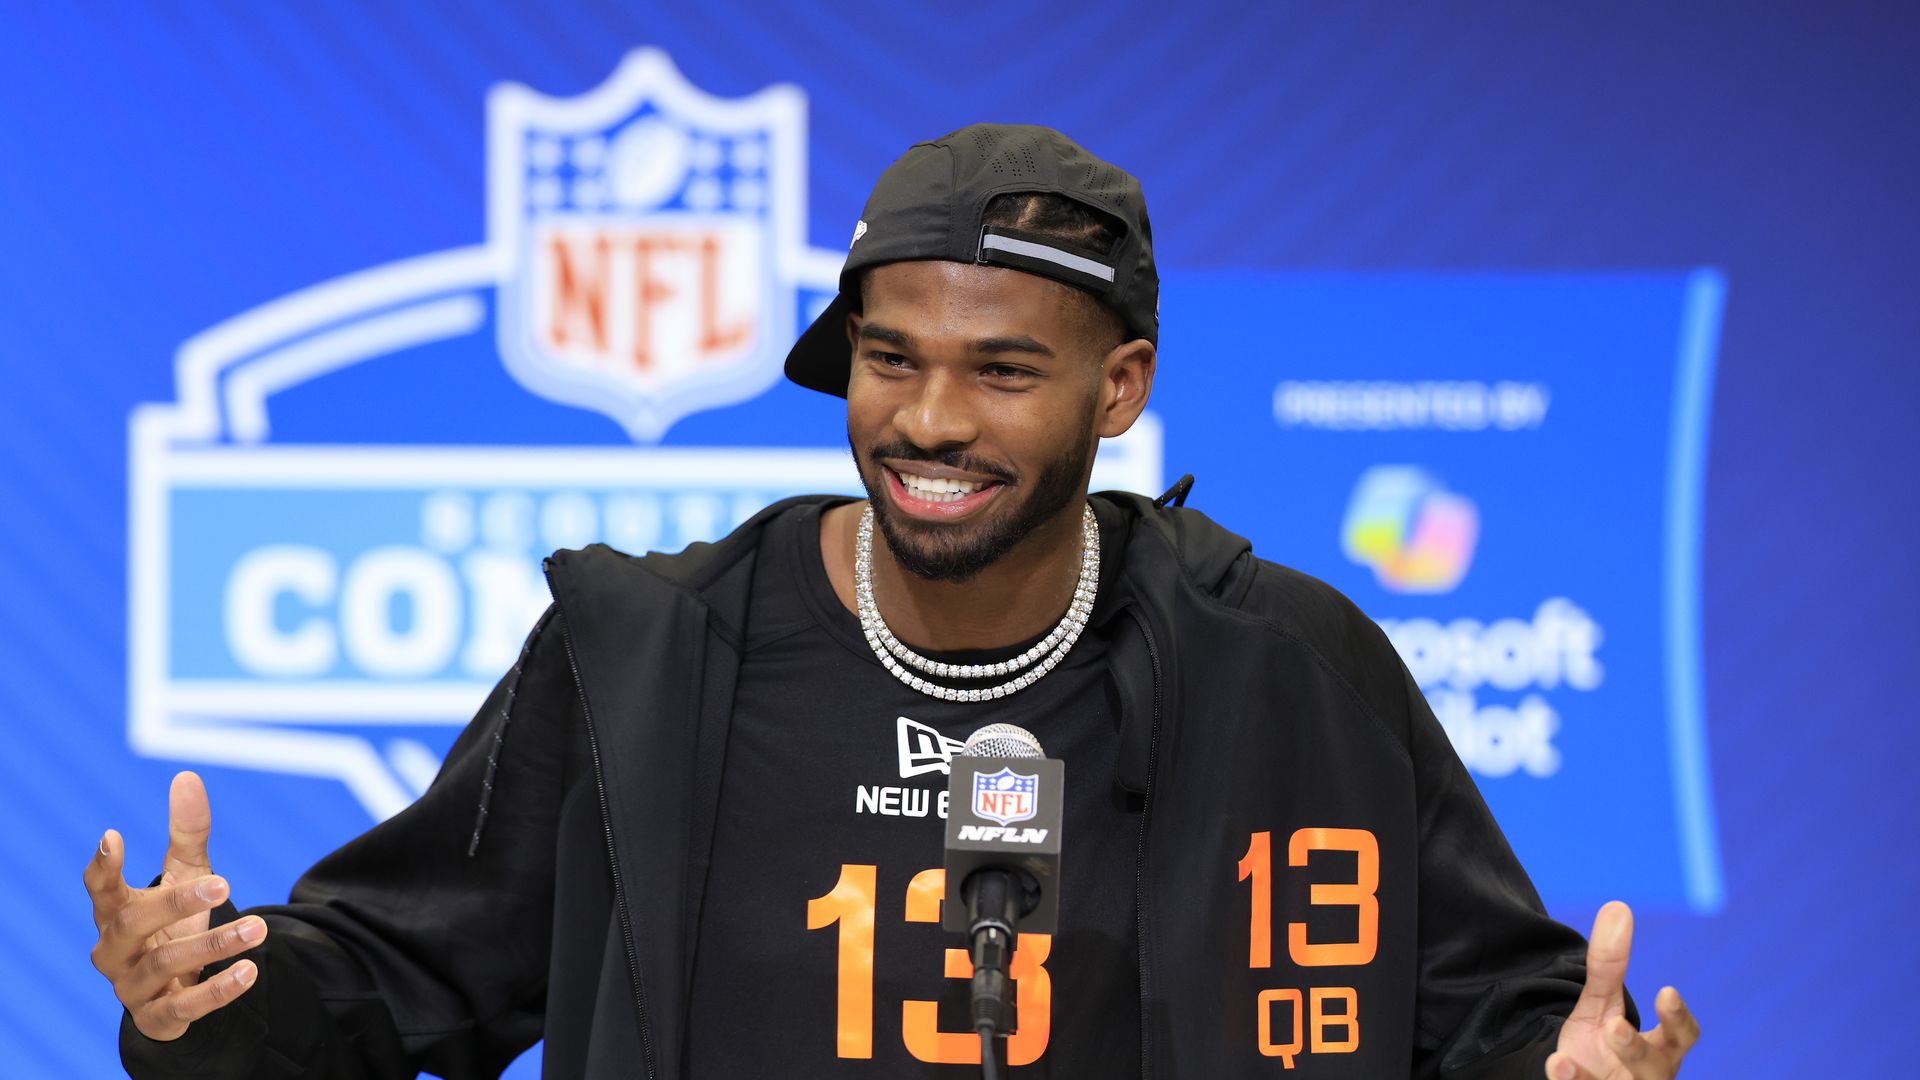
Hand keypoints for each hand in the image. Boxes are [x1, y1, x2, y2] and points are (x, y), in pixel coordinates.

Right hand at [84, 771, 266, 1040]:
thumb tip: (187, 775)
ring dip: (213, 945)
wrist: (172, 991)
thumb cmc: (171, 924)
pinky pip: (184, 1006)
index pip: (98, 888)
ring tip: (258, 928)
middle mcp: (113, 949)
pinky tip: (250, 972)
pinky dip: (218, 990)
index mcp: (114, 911)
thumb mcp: (185, 876)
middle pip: (130, 923)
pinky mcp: (158, 1017)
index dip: (102, 865)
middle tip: (224, 883)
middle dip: (175, 902)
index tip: (113, 835)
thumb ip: (187, 834)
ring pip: (164, 964)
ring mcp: (131, 986)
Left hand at [1546, 901, 1697, 1078]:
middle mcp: (1647, 1077)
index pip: (1682, 1038)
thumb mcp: (1602, 1004)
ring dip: (1597, 1073)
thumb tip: (1618, 906)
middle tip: (1615, 1027)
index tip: (1666, 991)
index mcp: (1661, 1051)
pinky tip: (1557, 1063)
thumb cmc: (1604, 1045)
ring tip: (1575, 1050)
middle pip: (1653, 1068)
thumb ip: (1609, 964)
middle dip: (1635, 1049)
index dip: (1678, 1019)